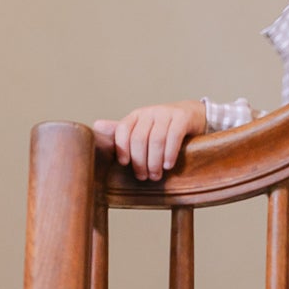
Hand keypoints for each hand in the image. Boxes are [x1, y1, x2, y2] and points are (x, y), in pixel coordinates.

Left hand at [92, 101, 206, 180]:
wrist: (193, 115)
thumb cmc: (164, 128)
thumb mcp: (142, 129)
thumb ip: (122, 132)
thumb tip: (96, 126)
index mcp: (136, 116)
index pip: (123, 130)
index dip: (121, 148)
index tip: (124, 164)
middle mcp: (150, 112)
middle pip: (139, 138)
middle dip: (140, 161)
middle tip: (144, 177)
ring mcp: (166, 113)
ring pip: (156, 139)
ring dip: (155, 161)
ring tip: (156, 175)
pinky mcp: (182, 117)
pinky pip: (173, 136)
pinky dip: (169, 153)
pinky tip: (168, 165)